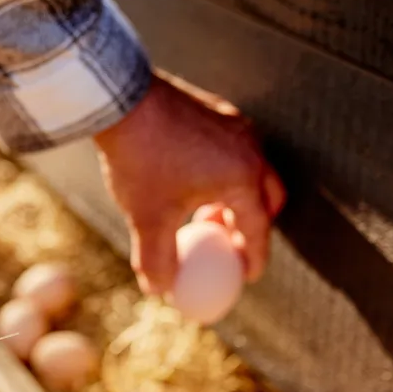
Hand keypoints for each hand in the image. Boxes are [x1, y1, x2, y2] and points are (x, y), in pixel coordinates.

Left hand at [94, 74, 285, 294]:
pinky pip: (234, 150)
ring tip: (204, 214)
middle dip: (255, 225)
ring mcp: (236, 126)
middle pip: (268, 197)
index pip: (258, 228)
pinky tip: (190, 179)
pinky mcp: (217, 111)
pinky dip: (224, 173)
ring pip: (252, 171)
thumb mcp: (147, 218)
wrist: (123, 101)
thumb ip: (157, 259)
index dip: (253, 257)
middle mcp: (250, 149)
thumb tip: (161, 290)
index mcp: (243, 178)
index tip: (247, 275)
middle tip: (231, 243)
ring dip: (238, 198)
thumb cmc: (141, 161)